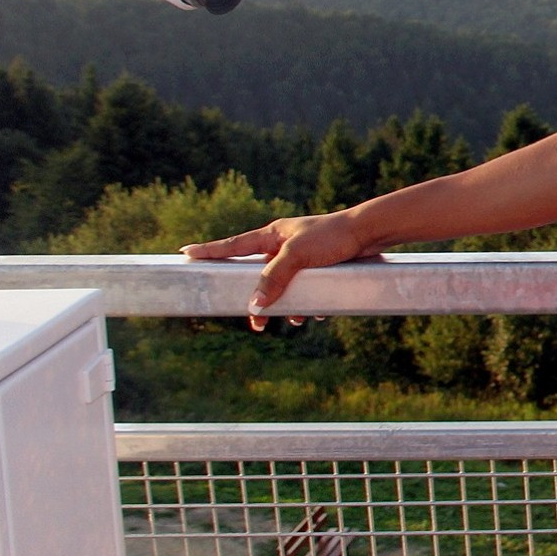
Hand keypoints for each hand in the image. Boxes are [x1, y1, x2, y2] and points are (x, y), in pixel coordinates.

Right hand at [181, 213, 380, 330]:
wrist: (371, 233)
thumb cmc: (333, 237)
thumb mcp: (297, 256)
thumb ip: (273, 279)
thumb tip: (253, 306)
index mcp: (273, 235)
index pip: (233, 245)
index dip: (209, 251)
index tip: (185, 253)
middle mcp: (284, 245)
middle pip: (258, 276)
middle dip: (256, 299)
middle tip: (253, 321)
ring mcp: (302, 257)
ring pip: (283, 287)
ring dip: (285, 306)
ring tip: (291, 321)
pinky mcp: (321, 267)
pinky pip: (305, 290)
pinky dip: (307, 303)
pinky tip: (316, 314)